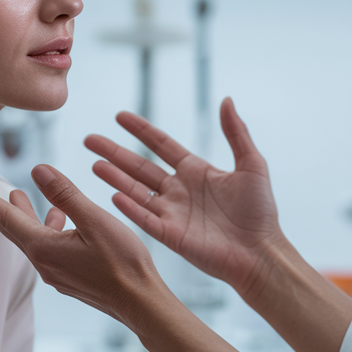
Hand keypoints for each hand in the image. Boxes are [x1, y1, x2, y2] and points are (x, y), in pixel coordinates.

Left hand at [0, 166, 166, 326]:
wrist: (141, 303)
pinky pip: (48, 250)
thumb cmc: (123, 263)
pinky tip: (61, 222)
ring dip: (25, 217)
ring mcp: (56, 274)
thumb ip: (66, 195)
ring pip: (32, 239)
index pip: (5, 220)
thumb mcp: (95, 221)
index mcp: (44, 248)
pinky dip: (46, 230)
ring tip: (20, 198)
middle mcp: (44, 263)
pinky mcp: (69, 278)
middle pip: (13, 230)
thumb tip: (38, 170)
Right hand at [86, 97, 286, 300]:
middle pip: (140, 167)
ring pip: (136, 192)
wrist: (261, 252)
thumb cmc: (261, 211)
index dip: (141, 130)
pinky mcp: (171, 236)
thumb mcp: (251, 164)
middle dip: (114, 152)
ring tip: (94, 164)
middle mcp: (179, 191)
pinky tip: (113, 195)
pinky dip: (129, 208)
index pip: (162, 145)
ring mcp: (172, 213)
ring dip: (115, 178)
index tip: (120, 116)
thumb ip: (236, 133)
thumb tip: (227, 100)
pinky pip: (145, 219)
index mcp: (196, 172)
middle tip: (90, 139)